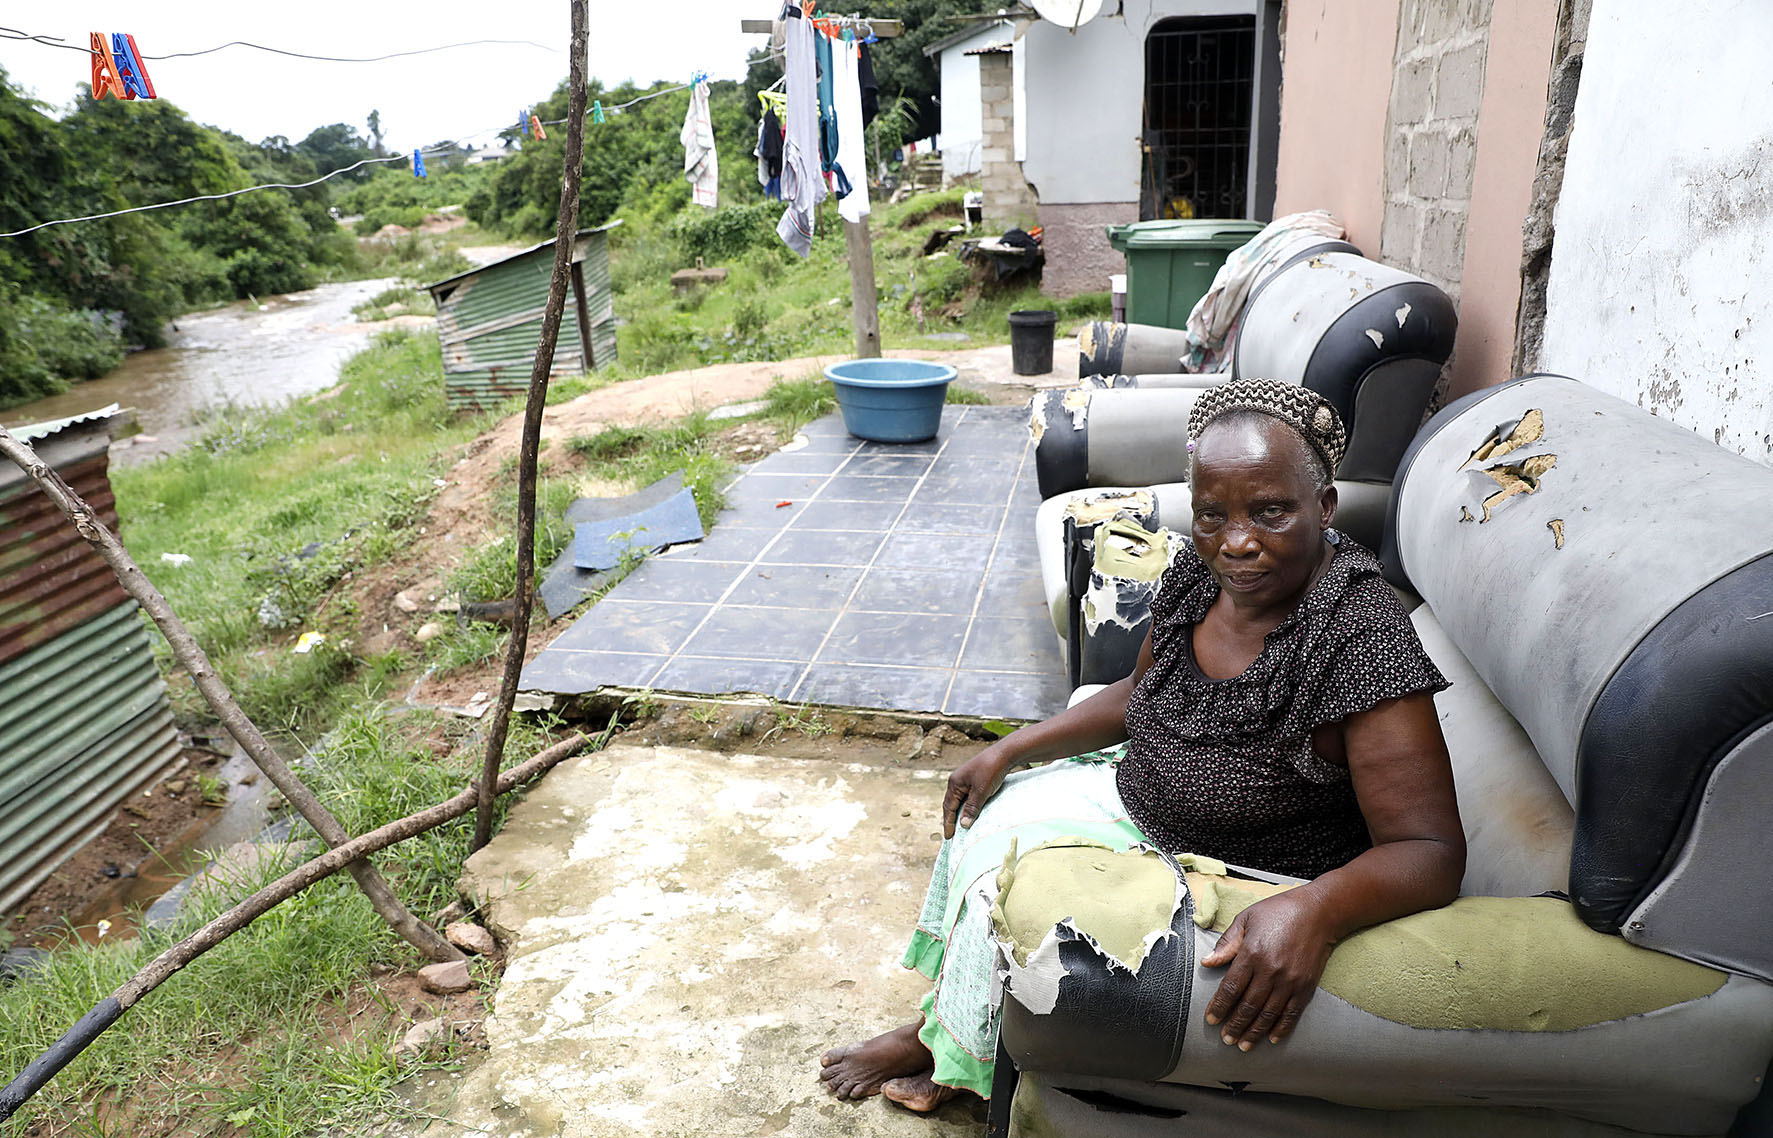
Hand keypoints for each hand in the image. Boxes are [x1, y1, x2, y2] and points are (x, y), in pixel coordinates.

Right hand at [941, 748, 1012, 838]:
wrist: (1005, 754)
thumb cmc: (991, 770)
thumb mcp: (981, 792)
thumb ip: (971, 808)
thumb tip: (963, 825)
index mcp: (955, 783)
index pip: (948, 807)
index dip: (948, 823)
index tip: (949, 837)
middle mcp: (957, 781)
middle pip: (952, 804)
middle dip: (951, 819)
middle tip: (952, 835)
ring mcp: (966, 779)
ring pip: (960, 800)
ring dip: (961, 813)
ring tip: (962, 827)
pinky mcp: (975, 779)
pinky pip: (968, 796)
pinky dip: (968, 806)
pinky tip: (972, 813)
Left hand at [1199, 890, 1334, 1049]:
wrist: (1318, 912)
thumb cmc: (1278, 911)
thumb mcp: (1247, 919)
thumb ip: (1227, 943)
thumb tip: (1207, 962)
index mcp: (1252, 953)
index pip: (1231, 988)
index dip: (1219, 1006)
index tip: (1210, 1020)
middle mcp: (1271, 971)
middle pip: (1248, 1006)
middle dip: (1235, 1025)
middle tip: (1225, 1039)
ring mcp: (1290, 980)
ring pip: (1269, 1014)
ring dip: (1254, 1032)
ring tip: (1243, 1046)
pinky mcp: (1306, 986)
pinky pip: (1291, 1012)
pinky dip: (1281, 1028)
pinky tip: (1272, 1038)